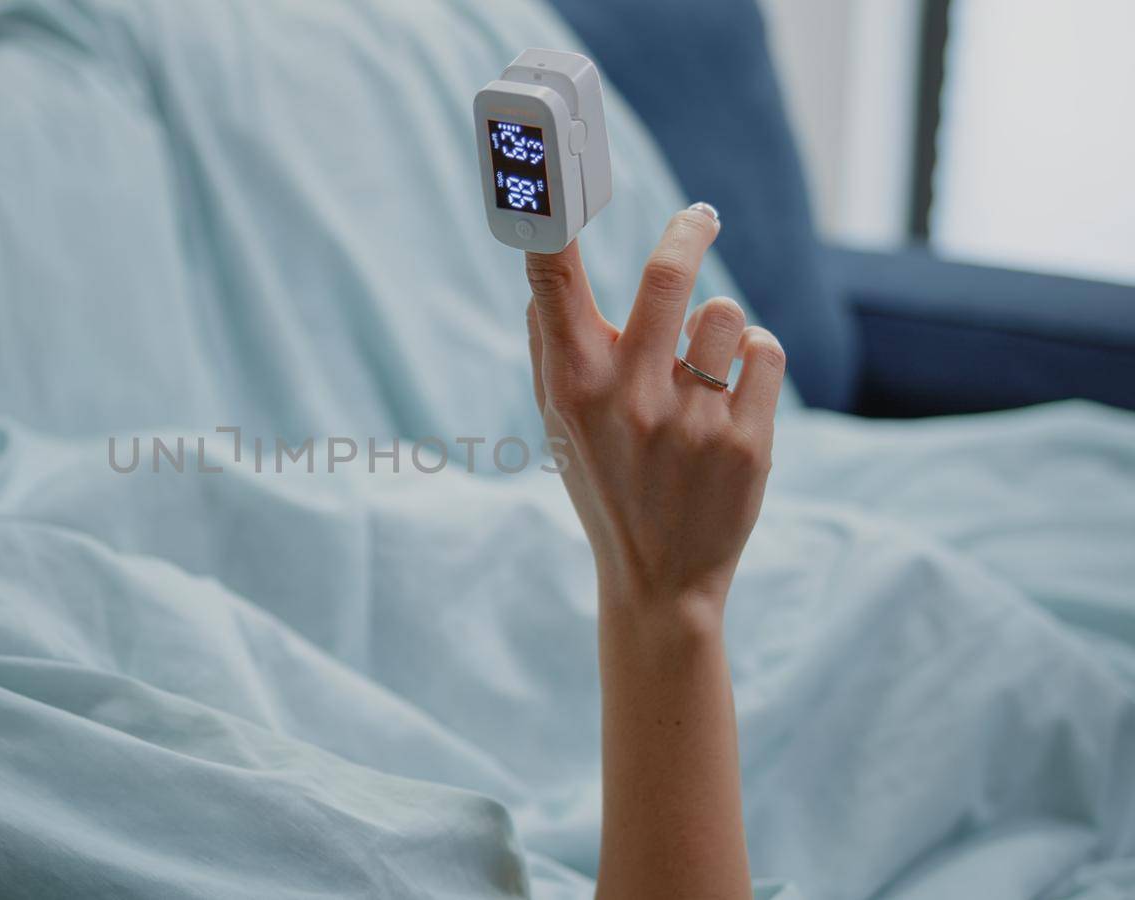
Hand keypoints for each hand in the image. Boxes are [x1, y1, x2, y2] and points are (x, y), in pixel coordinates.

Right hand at [525, 205, 784, 620]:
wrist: (659, 579)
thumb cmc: (603, 483)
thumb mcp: (558, 422)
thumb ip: (551, 346)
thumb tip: (543, 272)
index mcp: (572, 385)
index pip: (552, 281)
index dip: (549, 219)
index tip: (555, 177)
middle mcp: (628, 398)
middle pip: (669, 275)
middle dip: (690, 229)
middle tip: (700, 216)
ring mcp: (691, 422)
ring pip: (726, 315)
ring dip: (719, 328)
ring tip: (705, 368)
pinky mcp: (747, 443)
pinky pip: (763, 353)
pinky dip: (751, 362)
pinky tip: (732, 394)